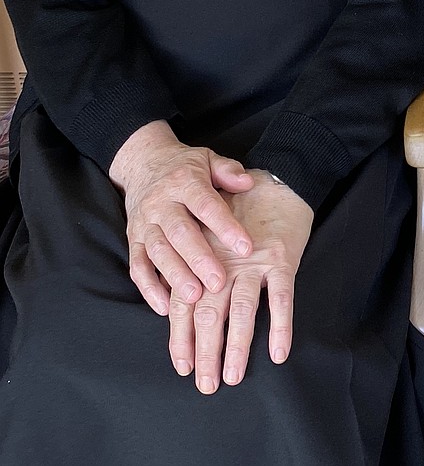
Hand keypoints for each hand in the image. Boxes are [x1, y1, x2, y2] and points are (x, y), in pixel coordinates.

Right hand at [109, 120, 254, 314]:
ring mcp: (144, 223)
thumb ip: (228, 171)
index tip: (246, 248)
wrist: (143, 162)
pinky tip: (165, 307)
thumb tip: (248, 182)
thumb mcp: (208, 159)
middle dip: (199, 259)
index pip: (207, 206)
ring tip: (194, 297)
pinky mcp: (132, 239)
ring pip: (158, 252)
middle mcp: (161, 204)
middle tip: (219, 282)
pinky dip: (148, 288)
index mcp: (185, 182)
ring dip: (175, 276)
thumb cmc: (185, 166)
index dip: (226, 227)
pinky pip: (137, 266)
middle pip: (180, 233)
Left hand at [167, 173, 313, 392]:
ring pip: (243, 312)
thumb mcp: (210, 231)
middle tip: (205, 384)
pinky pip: (282, 299)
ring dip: (237, 347)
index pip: (185, 305)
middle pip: (209, 315)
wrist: (279, 179)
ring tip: (233, 376)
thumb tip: (177, 306)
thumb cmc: (241, 208)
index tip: (182, 367)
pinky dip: (281, 327)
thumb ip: (195, 264)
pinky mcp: (282, 259)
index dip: (181, 339)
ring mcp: (254, 262)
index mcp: (203, 259)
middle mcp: (224, 263)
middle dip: (206, 352)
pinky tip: (279, 352)